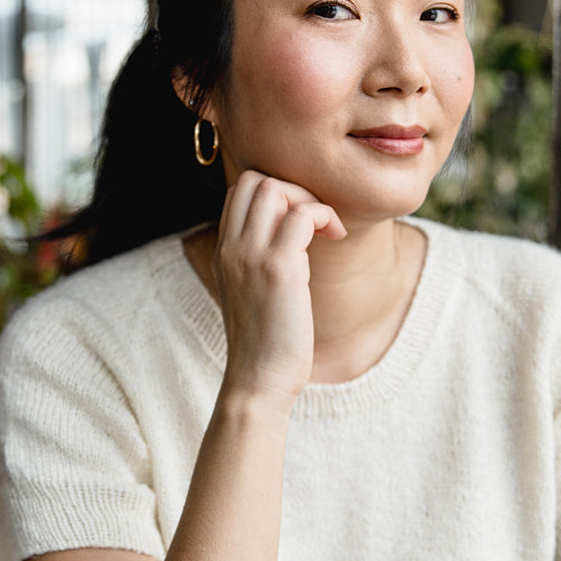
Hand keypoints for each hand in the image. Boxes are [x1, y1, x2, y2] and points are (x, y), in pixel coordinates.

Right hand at [212, 170, 345, 406]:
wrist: (258, 380)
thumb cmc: (264, 343)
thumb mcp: (251, 291)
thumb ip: (259, 258)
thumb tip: (292, 233)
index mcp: (223, 251)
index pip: (239, 189)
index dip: (276, 191)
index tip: (301, 220)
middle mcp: (231, 247)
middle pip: (255, 180)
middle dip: (294, 189)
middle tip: (316, 221)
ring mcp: (250, 255)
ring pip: (276, 188)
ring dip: (310, 200)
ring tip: (328, 229)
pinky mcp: (278, 268)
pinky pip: (303, 215)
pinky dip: (325, 216)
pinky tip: (336, 237)